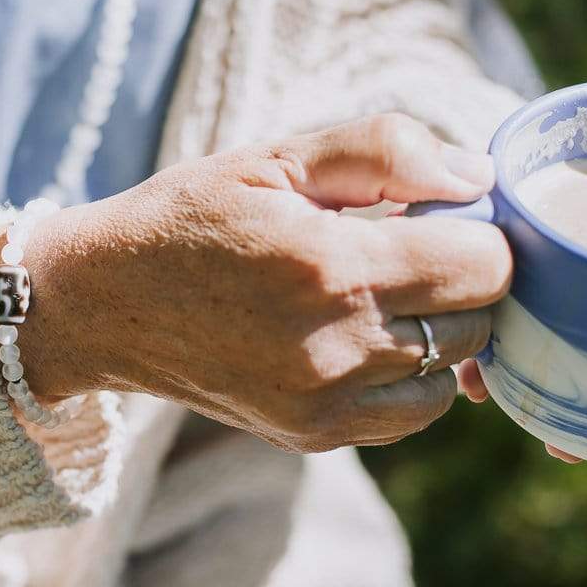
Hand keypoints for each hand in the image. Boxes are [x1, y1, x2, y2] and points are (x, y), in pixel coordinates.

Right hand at [0, 114, 512, 452]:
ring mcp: (325, 403)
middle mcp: (337, 346)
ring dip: (441, 328)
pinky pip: (412, 412)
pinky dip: (411, 375)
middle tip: (414, 243)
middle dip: (463, 275)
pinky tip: (366, 335)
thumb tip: (478, 178)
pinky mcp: (312, 436)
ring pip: (454, 372)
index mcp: (331, 265)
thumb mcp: (276, 156)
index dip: (477, 227)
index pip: (484, 262)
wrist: (101, 303)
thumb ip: (383, 150)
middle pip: (478, 319)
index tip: (440, 209)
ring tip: (388, 290)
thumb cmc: (192, 215)